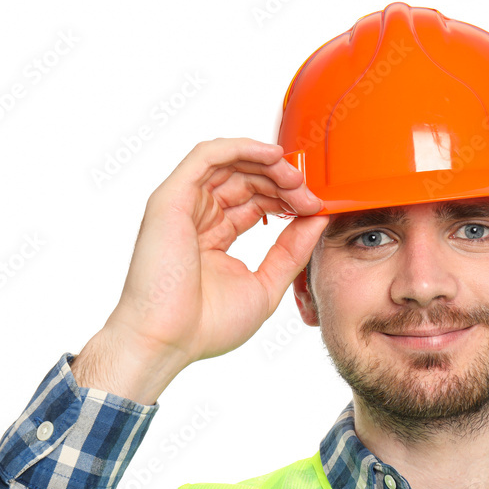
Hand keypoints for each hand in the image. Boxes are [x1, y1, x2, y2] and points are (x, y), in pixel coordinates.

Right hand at [74, 138, 327, 402]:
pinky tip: (272, 155)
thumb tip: (319, 218)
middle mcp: (198, 216)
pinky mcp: (171, 198)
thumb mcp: (266, 285)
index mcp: (215, 237)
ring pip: (230, 162)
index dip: (287, 198)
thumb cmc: (206, 325)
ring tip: (296, 178)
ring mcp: (183, 205)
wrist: (168, 340)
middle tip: (310, 195)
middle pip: (246, 178)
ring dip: (268, 164)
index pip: (255, 201)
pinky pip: (207, 155)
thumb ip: (292, 251)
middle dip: (283, 181)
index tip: (316, 208)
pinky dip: (241, 147)